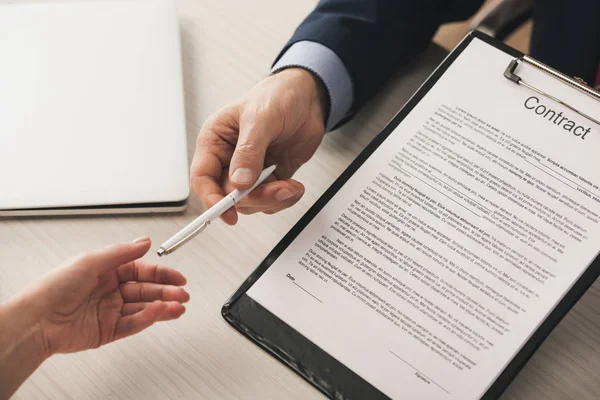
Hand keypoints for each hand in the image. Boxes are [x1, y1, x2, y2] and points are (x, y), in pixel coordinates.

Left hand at [25, 237, 188, 354]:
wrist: (38, 320)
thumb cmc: (55, 288)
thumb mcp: (91, 261)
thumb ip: (122, 252)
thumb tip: (145, 241)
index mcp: (106, 272)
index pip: (142, 271)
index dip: (161, 273)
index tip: (177, 276)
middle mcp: (110, 291)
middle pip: (146, 290)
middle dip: (167, 291)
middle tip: (182, 293)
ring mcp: (111, 311)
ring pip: (144, 307)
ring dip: (163, 306)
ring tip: (179, 305)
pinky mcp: (109, 331)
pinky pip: (134, 323)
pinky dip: (149, 317)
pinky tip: (159, 312)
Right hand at [191, 67, 327, 223]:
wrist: (308, 96)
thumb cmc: (277, 96)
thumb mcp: (260, 118)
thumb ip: (249, 151)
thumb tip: (239, 181)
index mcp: (215, 141)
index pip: (202, 177)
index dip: (211, 197)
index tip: (226, 211)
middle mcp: (228, 159)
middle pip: (228, 195)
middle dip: (252, 197)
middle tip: (275, 190)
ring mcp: (250, 171)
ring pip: (250, 202)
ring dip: (271, 200)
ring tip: (289, 187)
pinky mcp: (270, 178)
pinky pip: (270, 200)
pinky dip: (283, 199)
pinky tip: (294, 187)